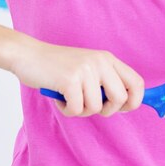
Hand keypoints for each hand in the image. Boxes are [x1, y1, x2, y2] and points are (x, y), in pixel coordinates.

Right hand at [13, 42, 143, 117]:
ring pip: (96, 108)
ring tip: (69, 97)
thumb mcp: (86, 67)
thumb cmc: (56, 66)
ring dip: (81, 110)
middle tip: (89, 105)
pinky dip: (67, 110)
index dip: (134, 102)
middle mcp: (100, 61)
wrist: (27, 55)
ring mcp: (85, 70)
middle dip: (106, 110)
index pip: (137, 83)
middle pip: (121, 99)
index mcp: (107, 58)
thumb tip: (125, 104)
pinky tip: (59, 98)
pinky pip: (77, 110)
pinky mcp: (70, 80)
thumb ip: (105, 80)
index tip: (121, 109)